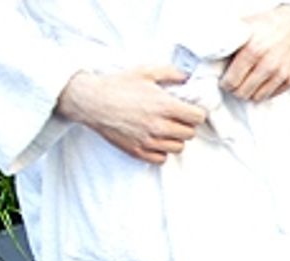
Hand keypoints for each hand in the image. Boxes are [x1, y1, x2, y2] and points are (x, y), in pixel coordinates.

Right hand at [56, 68, 207, 164]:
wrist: (91, 101)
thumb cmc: (117, 85)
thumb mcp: (145, 72)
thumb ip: (170, 73)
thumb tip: (186, 77)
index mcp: (164, 106)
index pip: (197, 117)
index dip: (195, 113)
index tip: (189, 110)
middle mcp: (159, 126)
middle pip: (189, 134)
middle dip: (185, 125)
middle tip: (175, 118)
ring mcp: (149, 141)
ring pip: (178, 148)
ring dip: (174, 138)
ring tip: (164, 128)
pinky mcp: (138, 151)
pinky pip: (162, 159)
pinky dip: (161, 151)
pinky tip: (154, 140)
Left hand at [220, 5, 289, 101]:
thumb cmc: (265, 26)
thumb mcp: (244, 28)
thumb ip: (229, 44)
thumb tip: (212, 61)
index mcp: (253, 50)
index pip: (232, 81)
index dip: (225, 83)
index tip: (224, 80)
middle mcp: (268, 64)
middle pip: (243, 93)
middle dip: (236, 89)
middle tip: (234, 82)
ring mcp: (281, 73)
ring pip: (257, 97)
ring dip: (250, 92)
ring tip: (247, 82)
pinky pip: (271, 95)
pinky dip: (264, 91)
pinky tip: (260, 81)